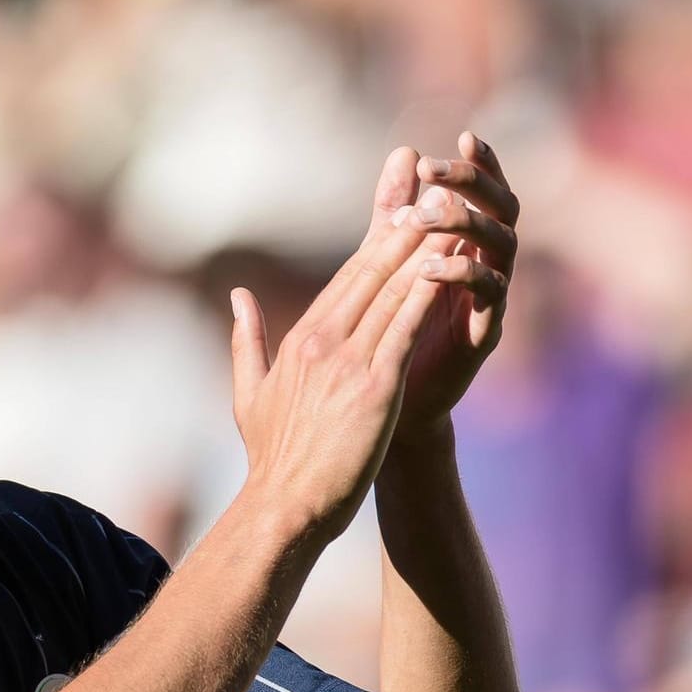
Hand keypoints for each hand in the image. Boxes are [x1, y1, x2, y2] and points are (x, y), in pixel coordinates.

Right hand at [227, 194, 441, 543]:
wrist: (284, 505)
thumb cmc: (271, 459)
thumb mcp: (249, 393)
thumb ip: (247, 339)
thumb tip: (238, 296)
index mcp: (299, 339)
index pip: (346, 277)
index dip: (377, 238)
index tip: (400, 206)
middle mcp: (323, 340)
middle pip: (371, 269)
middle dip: (404, 225)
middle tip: (432, 185)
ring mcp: (349, 361)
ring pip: (393, 290)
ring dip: (425, 248)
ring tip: (452, 212)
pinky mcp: (377, 386)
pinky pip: (407, 328)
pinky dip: (430, 293)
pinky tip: (452, 266)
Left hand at [377, 133, 519, 442]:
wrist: (393, 403)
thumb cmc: (394, 326)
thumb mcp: (390, 260)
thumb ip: (397, 210)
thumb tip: (404, 150)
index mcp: (470, 244)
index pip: (487, 193)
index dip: (483, 164)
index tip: (464, 136)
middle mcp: (489, 264)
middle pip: (503, 209)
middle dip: (475, 184)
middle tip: (437, 171)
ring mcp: (491, 298)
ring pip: (501, 246)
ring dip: (468, 223)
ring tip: (430, 213)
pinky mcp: (484, 332)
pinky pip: (488, 295)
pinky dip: (461, 274)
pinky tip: (428, 265)